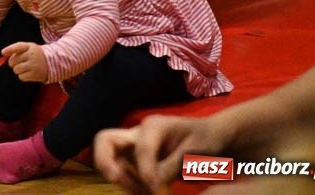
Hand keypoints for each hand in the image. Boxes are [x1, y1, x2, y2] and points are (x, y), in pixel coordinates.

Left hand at [1, 41, 49, 82]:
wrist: (54, 63)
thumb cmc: (37, 54)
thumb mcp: (29, 47)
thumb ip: (16, 48)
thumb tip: (3, 53)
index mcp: (30, 47)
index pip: (18, 47)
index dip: (9, 49)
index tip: (3, 53)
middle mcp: (32, 56)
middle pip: (13, 61)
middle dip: (13, 63)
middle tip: (19, 62)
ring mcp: (34, 66)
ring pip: (16, 69)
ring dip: (17, 70)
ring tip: (24, 68)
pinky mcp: (35, 75)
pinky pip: (21, 77)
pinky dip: (22, 76)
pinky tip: (28, 73)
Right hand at [93, 116, 215, 194]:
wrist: (209, 138)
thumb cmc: (204, 140)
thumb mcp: (195, 152)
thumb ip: (174, 165)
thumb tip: (154, 182)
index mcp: (153, 126)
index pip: (141, 148)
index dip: (145, 171)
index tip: (156, 190)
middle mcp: (137, 133)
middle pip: (104, 141)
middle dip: (106, 162)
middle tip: (118, 181)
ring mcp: (133, 146)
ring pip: (109, 158)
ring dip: (120, 179)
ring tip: (144, 193)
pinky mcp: (134, 159)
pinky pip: (121, 171)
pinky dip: (128, 185)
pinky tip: (146, 193)